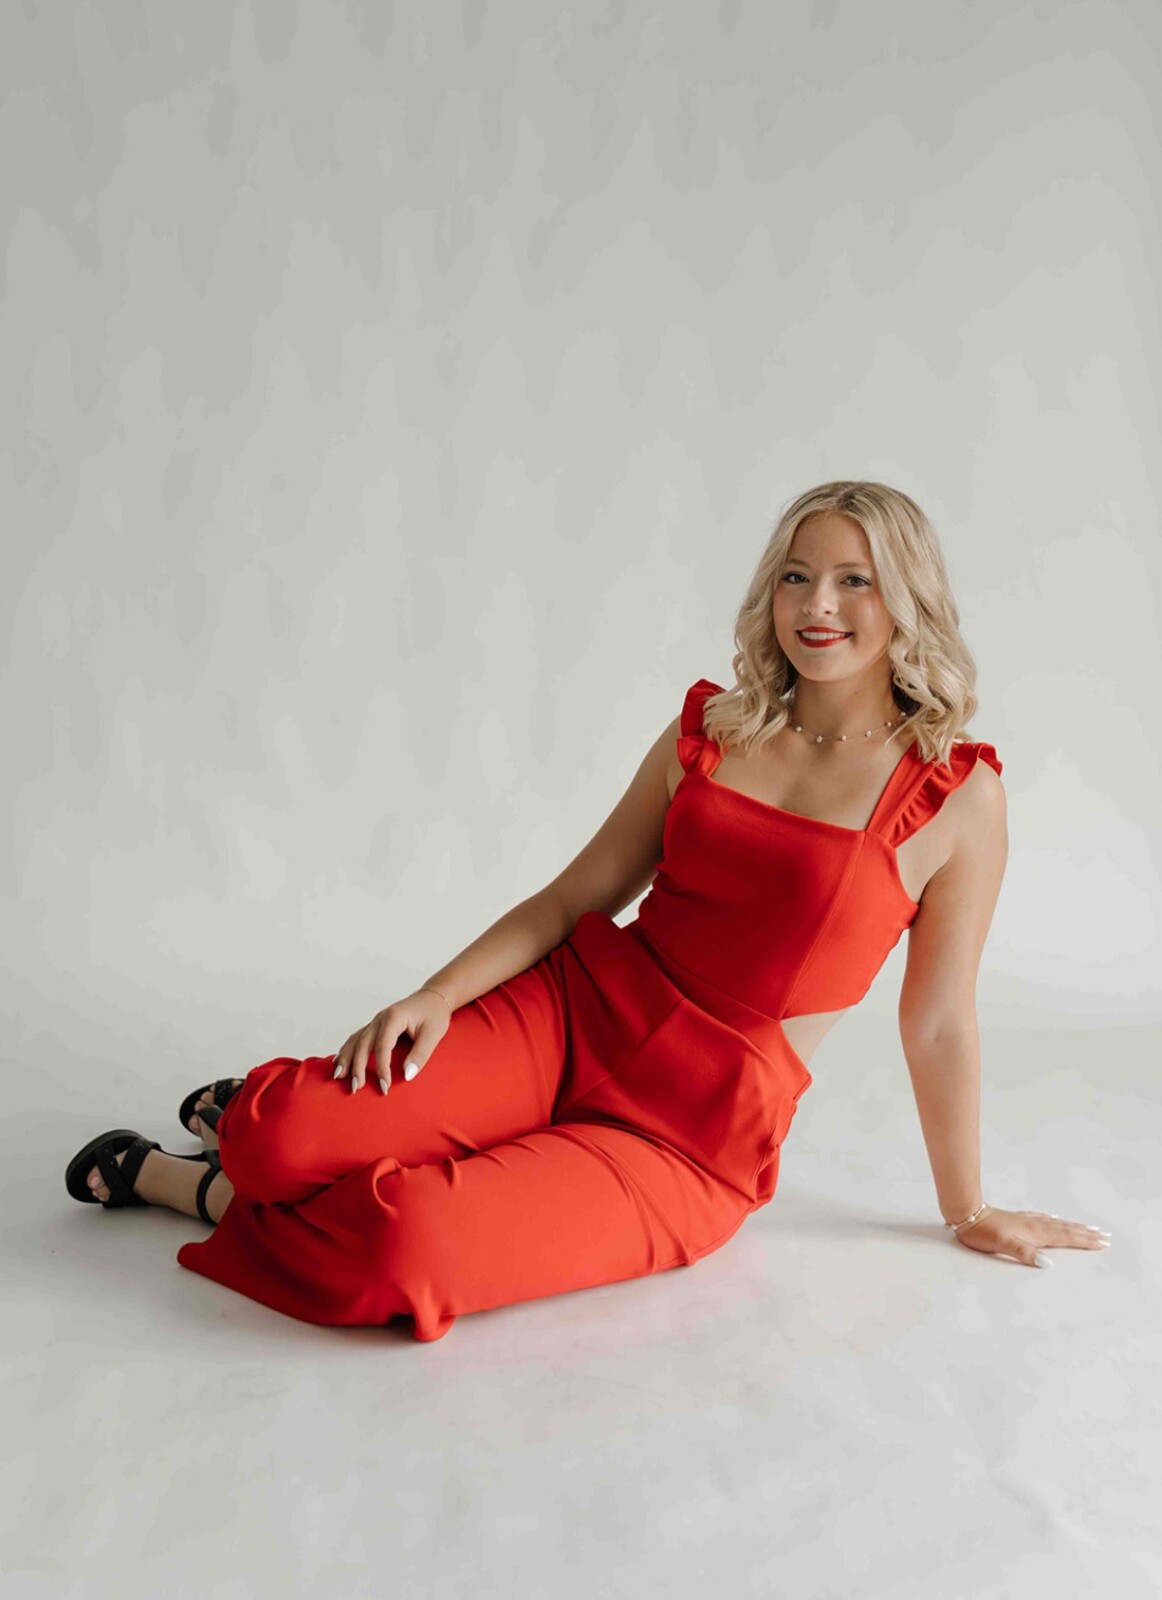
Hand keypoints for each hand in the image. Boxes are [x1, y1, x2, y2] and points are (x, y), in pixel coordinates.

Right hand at [333, 987, 453, 1094]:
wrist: (434, 997)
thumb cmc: (434, 1014)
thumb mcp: (434, 1034)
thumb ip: (420, 1054)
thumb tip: (407, 1076)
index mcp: (394, 1018)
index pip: (382, 1046)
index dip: (382, 1068)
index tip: (384, 1086)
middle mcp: (380, 1018)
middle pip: (363, 1044)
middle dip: (358, 1067)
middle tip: (357, 1088)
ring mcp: (376, 1021)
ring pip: (355, 1040)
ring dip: (346, 1058)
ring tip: (339, 1077)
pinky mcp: (375, 1026)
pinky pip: (357, 1038)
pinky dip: (347, 1050)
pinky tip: (339, 1061)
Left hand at [950, 1206, 1111, 1266]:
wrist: (968, 1214)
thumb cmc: (983, 1232)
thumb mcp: (1003, 1245)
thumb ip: (1024, 1253)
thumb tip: (1048, 1264)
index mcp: (1035, 1233)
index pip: (1066, 1237)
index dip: (1085, 1241)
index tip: (1103, 1243)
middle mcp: (1035, 1225)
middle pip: (1067, 1230)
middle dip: (1087, 1234)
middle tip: (1106, 1236)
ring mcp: (1027, 1221)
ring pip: (1057, 1224)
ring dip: (1075, 1227)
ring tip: (1089, 1228)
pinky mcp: (1019, 1219)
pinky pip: (1045, 1219)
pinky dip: (1056, 1221)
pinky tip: (1056, 1219)